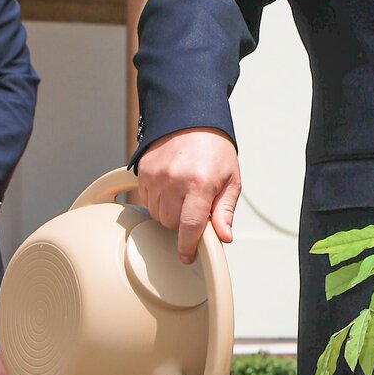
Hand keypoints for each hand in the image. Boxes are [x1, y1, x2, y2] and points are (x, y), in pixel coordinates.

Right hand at [137, 128, 240, 265]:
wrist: (192, 117)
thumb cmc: (215, 148)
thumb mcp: (231, 179)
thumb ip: (225, 211)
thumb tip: (224, 236)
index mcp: (199, 183)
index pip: (189, 227)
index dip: (188, 247)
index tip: (187, 257)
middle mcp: (174, 179)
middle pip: (170, 223)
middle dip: (182, 223)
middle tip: (194, 208)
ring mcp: (155, 175)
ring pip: (156, 213)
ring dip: (168, 212)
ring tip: (183, 194)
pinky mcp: (142, 170)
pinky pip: (145, 199)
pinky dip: (157, 199)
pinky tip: (170, 186)